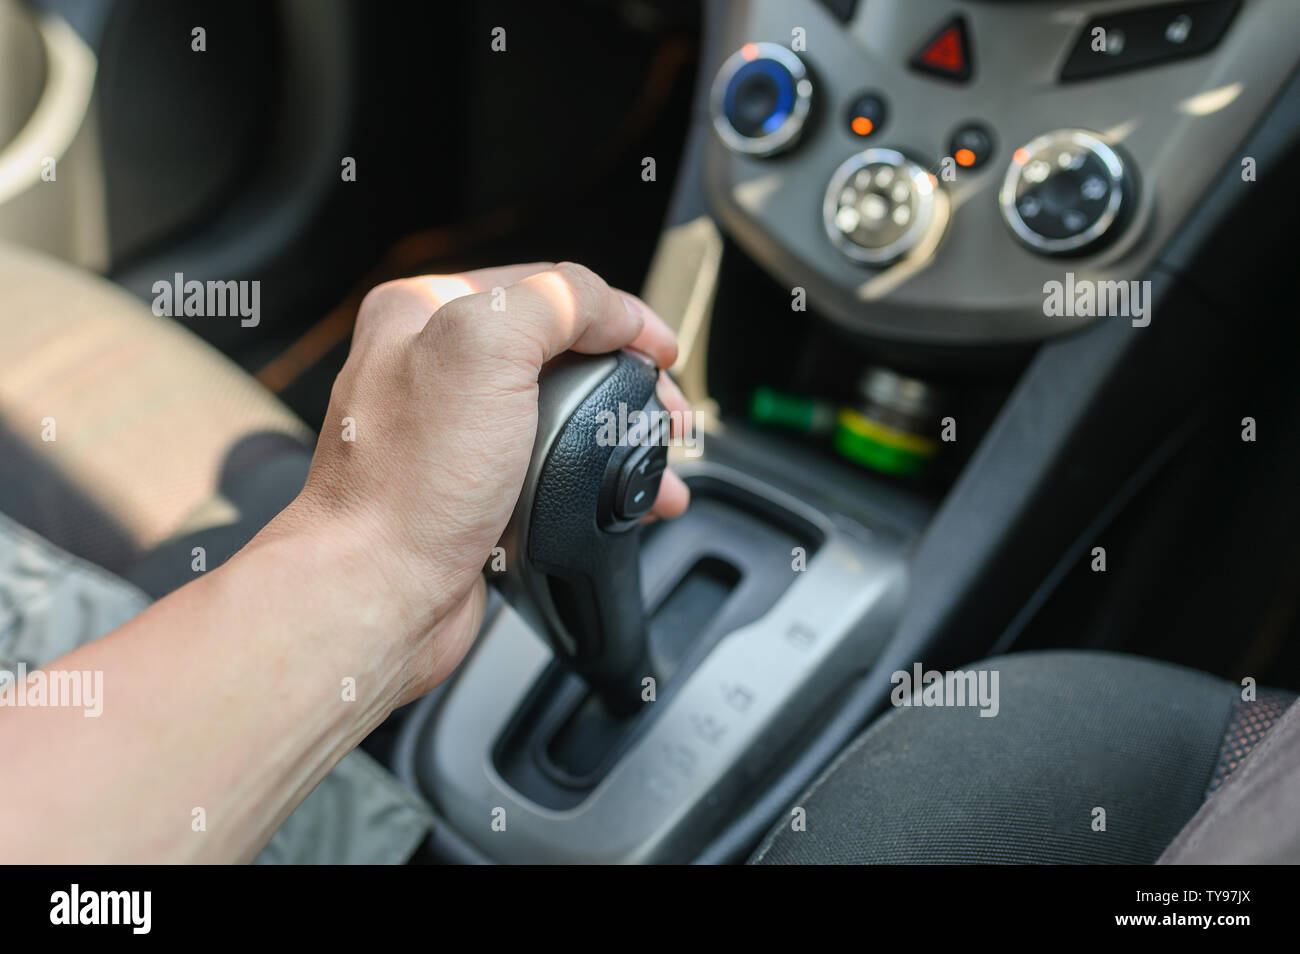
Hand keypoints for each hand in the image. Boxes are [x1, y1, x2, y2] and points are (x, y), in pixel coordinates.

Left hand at [273, 263, 690, 703]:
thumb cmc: (408, 485)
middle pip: (561, 352)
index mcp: (423, 310)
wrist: (379, 596)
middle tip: (665, 412)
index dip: (616, 315)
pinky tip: (628, 498)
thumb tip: (613, 311)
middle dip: (627, 381)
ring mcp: (453, 432)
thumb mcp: (486, 350)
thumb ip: (557, 302)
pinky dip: (596, 478)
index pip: (545, 287)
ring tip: (659, 463)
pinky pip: (549, 468)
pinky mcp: (472, 489)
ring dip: (621, 435)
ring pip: (562, 414)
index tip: (660, 350)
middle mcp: (432, 366)